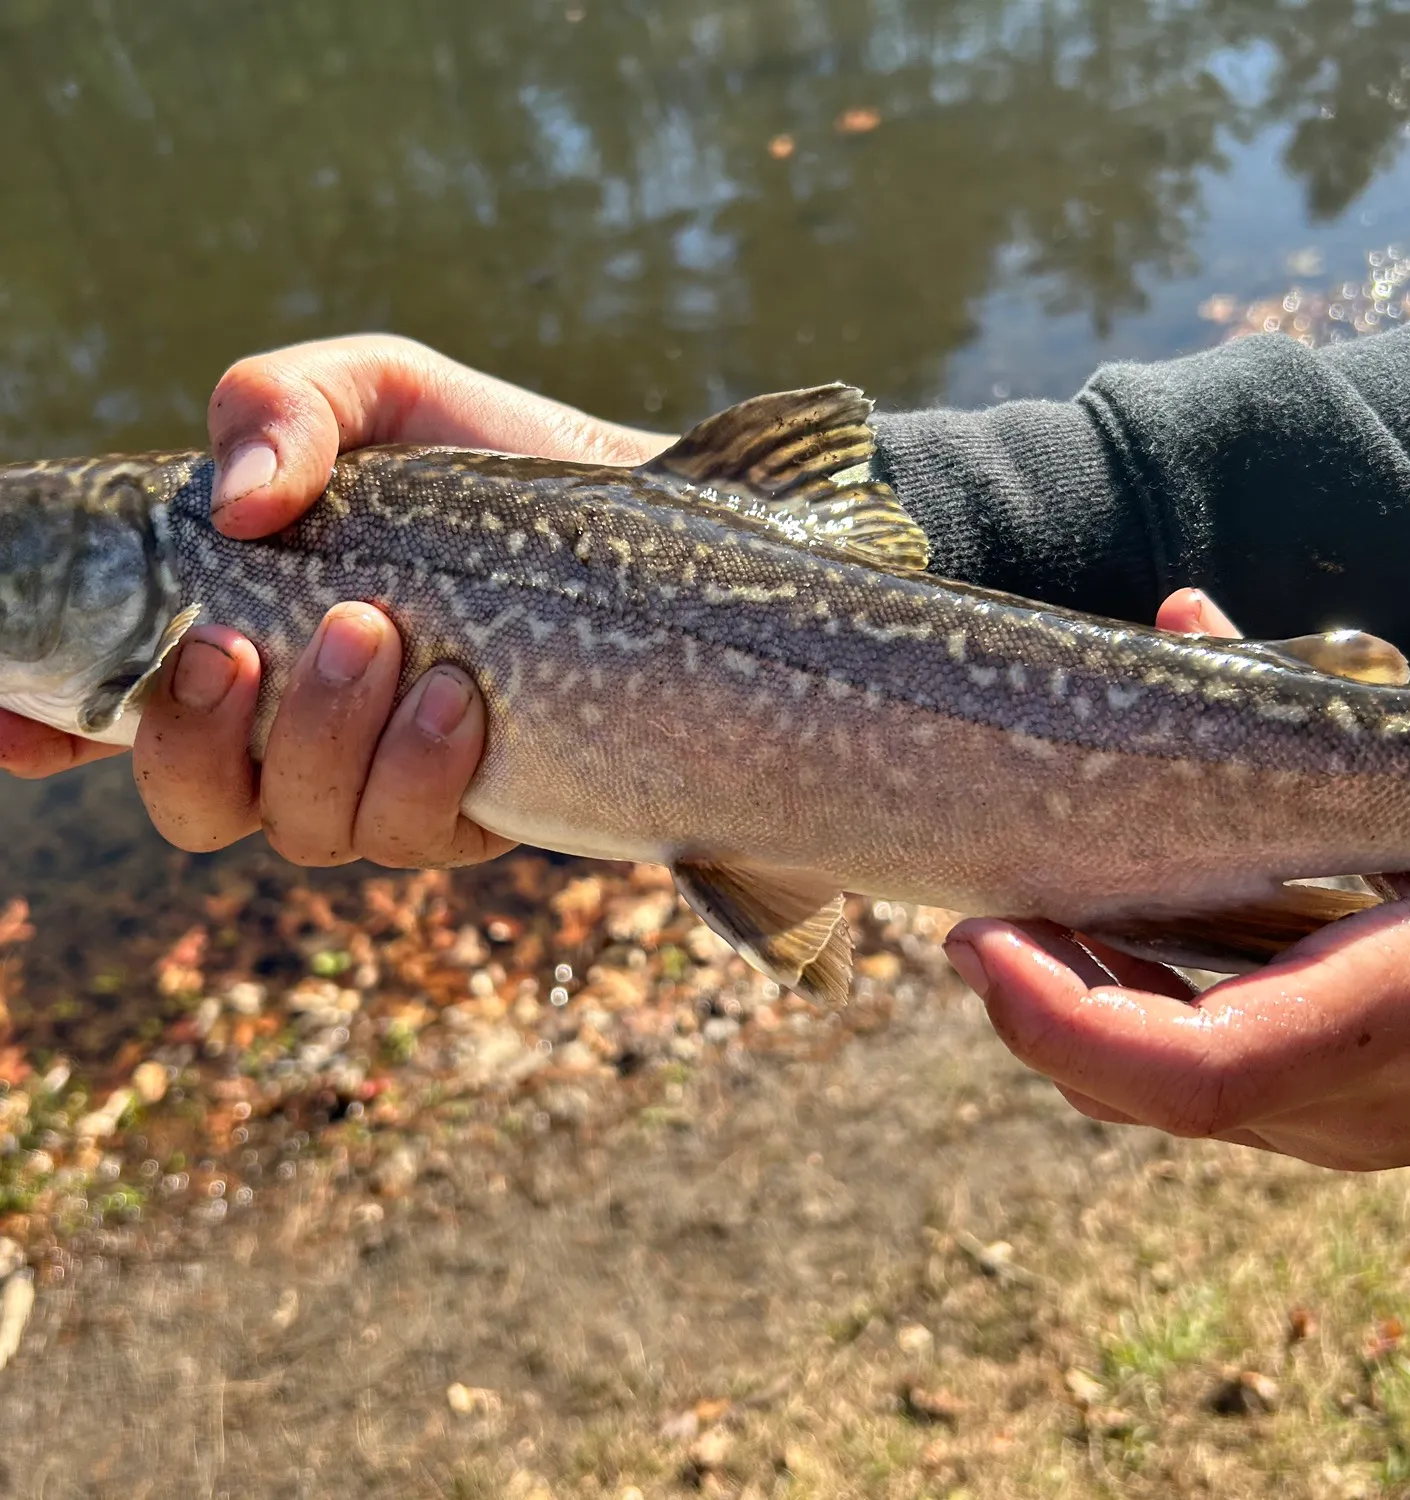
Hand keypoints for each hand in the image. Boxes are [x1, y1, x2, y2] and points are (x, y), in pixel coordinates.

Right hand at [6, 335, 670, 868]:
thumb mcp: (385, 393)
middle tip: (246, 642)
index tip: (12, 726)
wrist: (661, 526)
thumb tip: (236, 506)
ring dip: (321, 742)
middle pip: (193, 803)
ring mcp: (385, 783)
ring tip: (381, 639)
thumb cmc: (502, 462)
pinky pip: (415, 834)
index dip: (39, 727)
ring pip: (301, 828)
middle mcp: (299, 728)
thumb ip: (284, 406)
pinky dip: (422, 767)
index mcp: (247, 635)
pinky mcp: (477, 813)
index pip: (110, 711)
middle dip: (193, 741)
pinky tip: (462, 695)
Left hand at [944, 588, 1409, 1170]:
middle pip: (1141, 1094)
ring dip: (1067, 1020)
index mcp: (1380, 1021)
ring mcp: (1328, 1123)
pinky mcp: (1326, 1120)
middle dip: (1035, 1013)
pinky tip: (1091, 953)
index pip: (1186, 1075)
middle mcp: (1337, 1098)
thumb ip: (1314, 717)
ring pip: (1156, 1100)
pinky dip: (1122, 1021)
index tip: (978, 939)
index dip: (1061, 1017)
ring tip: (1013, 936)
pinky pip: (1195, 1086)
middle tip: (973, 926)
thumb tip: (1186, 613)